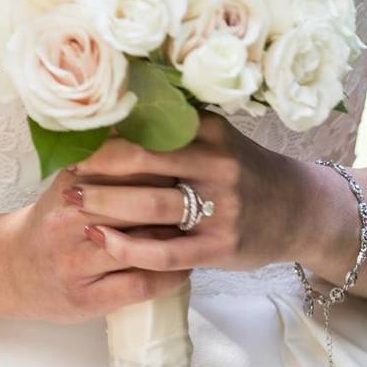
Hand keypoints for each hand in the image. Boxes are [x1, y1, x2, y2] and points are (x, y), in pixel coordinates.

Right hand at [0, 168, 190, 323]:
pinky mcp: (86, 299)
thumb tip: (159, 131)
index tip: (192, 165)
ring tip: (202, 232)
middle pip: (137, 207)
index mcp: (70, 186)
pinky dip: (170, 277)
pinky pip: (140, 285)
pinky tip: (186, 267)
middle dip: (176, 203)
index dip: (166, 167)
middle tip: (209, 199)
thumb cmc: (51, 221)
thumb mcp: (71, 183)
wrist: (9, 268)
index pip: (128, 170)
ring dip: (178, 241)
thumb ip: (107, 160)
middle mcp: (69, 223)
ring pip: (142, 247)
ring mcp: (76, 264)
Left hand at [71, 113, 319, 272]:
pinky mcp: (220, 247)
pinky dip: (129, 246)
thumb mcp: (218, 139)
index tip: (74, 137)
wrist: (300, 210)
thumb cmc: (245, 172)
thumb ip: (177, 128)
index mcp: (210, 132)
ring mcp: (221, 208)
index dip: (106, 133)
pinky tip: (103, 240)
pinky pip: (165, 251)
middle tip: (65, 170)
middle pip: (142, 160)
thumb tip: (116, 116)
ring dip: (104, 203)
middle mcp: (217, 165)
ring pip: (150, 205)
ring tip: (73, 201)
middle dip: (96, 166)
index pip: (148, 126)